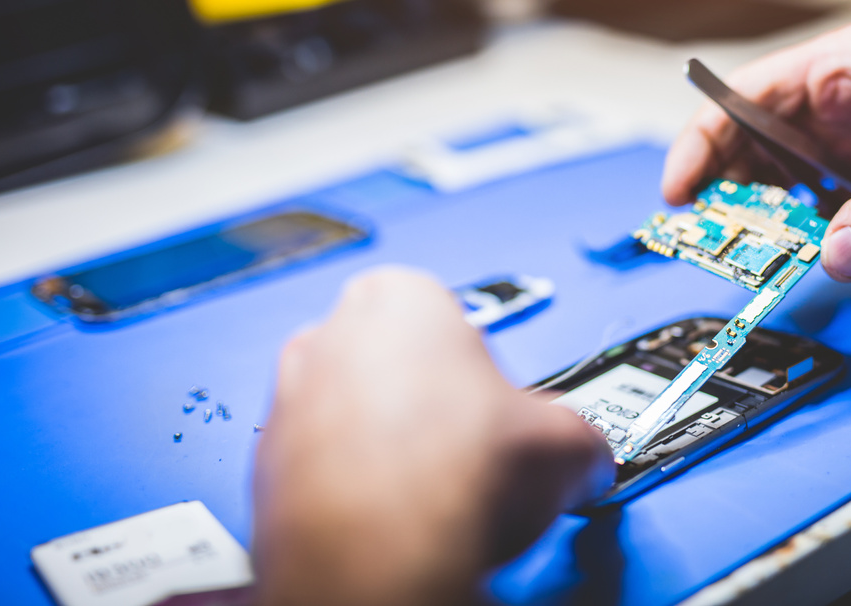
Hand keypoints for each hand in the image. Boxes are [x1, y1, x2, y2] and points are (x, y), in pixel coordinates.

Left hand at [251, 267, 612, 605]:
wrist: (380, 556)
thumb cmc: (453, 476)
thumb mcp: (563, 439)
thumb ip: (577, 432)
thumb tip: (585, 455)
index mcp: (399, 295)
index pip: (450, 317)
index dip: (484, 370)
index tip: (499, 407)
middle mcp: (329, 334)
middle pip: (394, 361)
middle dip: (428, 402)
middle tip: (470, 451)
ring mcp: (289, 399)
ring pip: (350, 413)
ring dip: (384, 445)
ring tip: (433, 494)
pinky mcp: (265, 466)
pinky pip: (319, 467)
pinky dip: (350, 488)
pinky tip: (390, 520)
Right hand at [663, 20, 850, 280]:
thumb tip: (840, 253)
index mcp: (849, 66)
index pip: (748, 96)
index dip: (703, 140)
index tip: (680, 190)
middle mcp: (844, 104)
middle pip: (755, 145)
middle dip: (727, 191)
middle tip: (710, 238)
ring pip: (785, 182)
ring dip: (764, 219)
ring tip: (746, 254)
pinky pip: (825, 210)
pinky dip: (805, 235)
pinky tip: (798, 257)